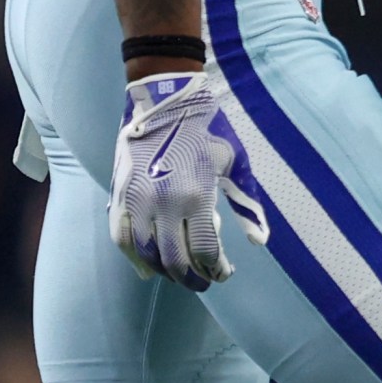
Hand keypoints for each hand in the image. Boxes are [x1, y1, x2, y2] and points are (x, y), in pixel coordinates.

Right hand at [108, 71, 270, 290]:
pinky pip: (122, 238)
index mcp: (196, 197)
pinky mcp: (120, 195)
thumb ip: (247, 204)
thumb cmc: (208, 130)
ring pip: (147, 255)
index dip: (215, 270)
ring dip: (164, 272)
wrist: (167, 100)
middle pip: (175, 260)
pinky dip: (133, 259)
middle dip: (192, 278)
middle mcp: (163, 204)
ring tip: (180, 275)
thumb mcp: (235, 163)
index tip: (224, 274)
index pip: (205, 252)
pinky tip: (147, 269)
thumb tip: (261, 242)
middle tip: (203, 283)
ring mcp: (138, 201)